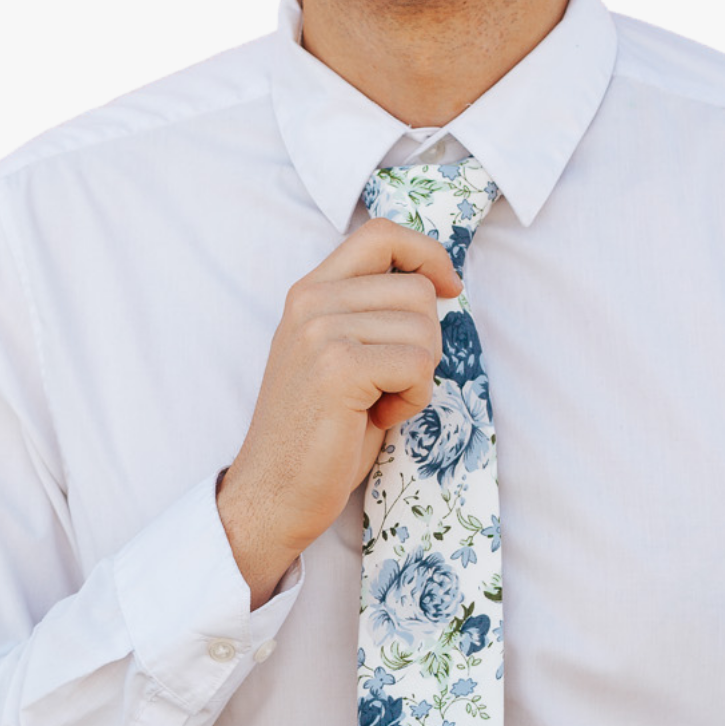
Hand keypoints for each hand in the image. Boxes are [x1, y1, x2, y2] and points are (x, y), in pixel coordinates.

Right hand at [217, 220, 460, 606]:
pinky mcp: (339, 366)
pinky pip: (419, 364)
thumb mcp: (341, 353)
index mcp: (311, 291)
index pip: (381, 234)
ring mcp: (321, 330)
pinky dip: (413, 398)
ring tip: (376, 403)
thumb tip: (439, 283)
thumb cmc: (321, 431)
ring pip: (425, 327)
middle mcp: (311, 300)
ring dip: (419, 375)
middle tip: (388, 383)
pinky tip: (376, 417)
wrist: (275, 491)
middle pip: (417, 289)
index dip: (427, 252)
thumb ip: (371, 312)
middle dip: (424, 341)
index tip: (449, 286)